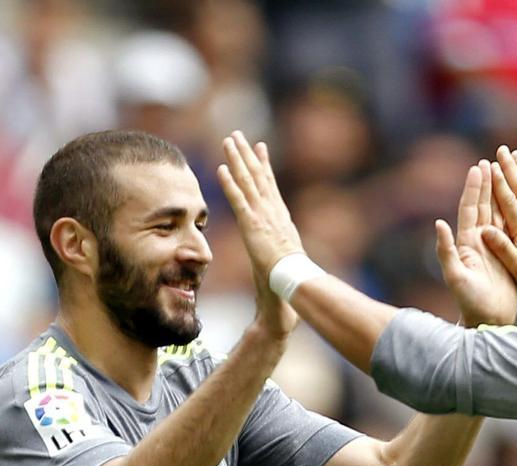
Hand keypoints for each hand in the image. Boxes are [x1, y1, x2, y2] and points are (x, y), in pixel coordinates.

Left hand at [217, 131, 300, 336]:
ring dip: (237, 160)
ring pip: (248, 182)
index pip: (270, 185)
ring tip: (229, 141)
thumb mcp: (285, 259)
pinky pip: (239, 200)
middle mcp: (273, 212)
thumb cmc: (291, 277)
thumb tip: (282, 260)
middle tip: (239, 135)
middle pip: (258, 177)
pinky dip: (230, 183)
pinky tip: (222, 168)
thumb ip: (280, 252)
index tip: (260, 148)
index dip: (264, 165)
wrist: (294, 281)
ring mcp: (262, 216)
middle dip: (248, 154)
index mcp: (280, 217)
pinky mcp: (252, 225)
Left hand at [436, 159, 516, 326]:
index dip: (474, 189)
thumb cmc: (470, 302)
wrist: (487, 320)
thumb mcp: (455, 277)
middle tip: (490, 162)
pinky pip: (509, 230)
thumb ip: (446, 251)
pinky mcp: (505, 256)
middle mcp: (478, 243)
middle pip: (483, 207)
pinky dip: (512, 214)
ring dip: (499, 196)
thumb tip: (439, 223)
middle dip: (486, 185)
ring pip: (497, 215)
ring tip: (503, 176)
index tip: (477, 168)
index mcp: (467, 244)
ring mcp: (492, 248)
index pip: (470, 210)